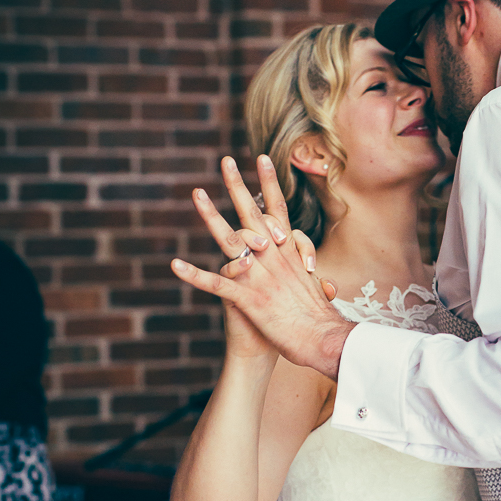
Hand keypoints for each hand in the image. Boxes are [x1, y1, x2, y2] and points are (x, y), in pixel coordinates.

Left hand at [173, 155, 351, 377]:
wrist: (325, 341)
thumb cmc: (320, 320)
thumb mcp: (314, 292)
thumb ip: (311, 280)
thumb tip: (320, 282)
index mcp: (289, 253)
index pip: (278, 211)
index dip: (269, 184)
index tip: (261, 159)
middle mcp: (274, 257)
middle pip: (253, 213)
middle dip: (238, 185)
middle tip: (225, 161)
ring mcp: (260, 275)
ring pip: (232, 238)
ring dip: (211, 215)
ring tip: (196, 193)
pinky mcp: (248, 297)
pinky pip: (216, 282)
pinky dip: (193, 274)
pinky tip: (175, 264)